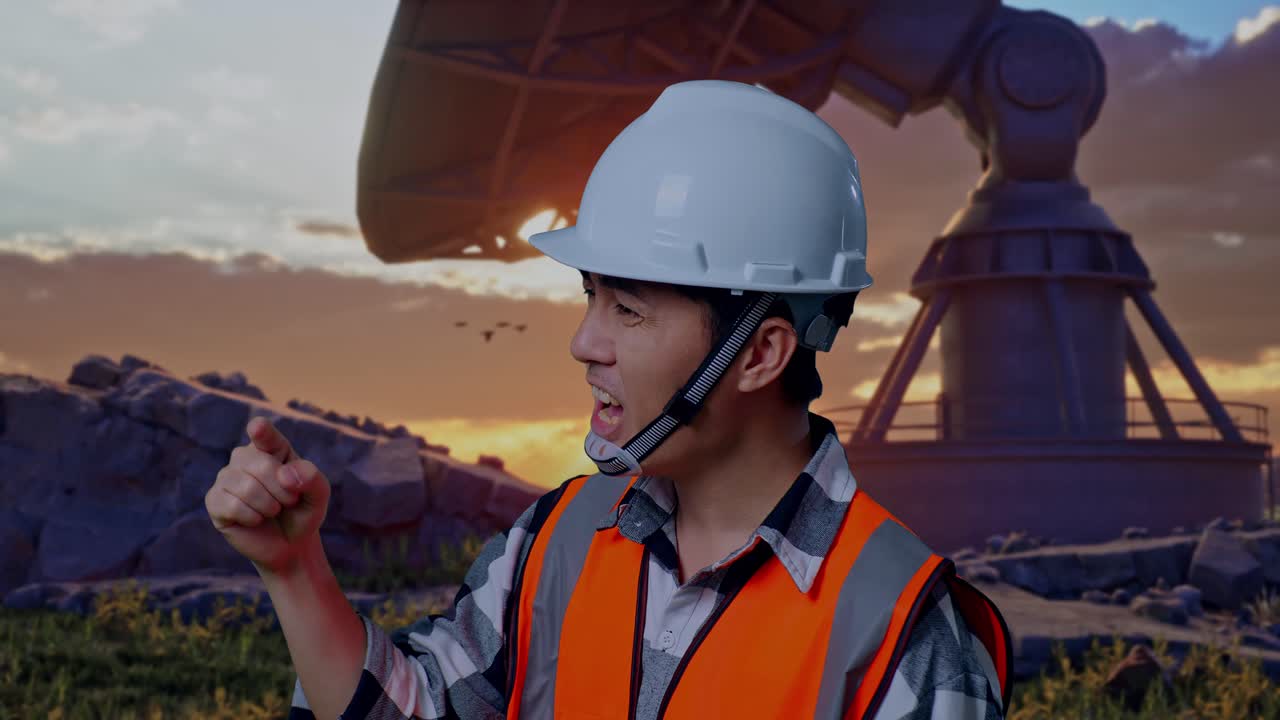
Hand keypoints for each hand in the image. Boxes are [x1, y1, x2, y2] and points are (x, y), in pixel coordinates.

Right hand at [205, 417, 331, 575]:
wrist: (289, 544)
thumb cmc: (302, 512)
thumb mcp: (318, 495)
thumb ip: (312, 479)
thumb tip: (285, 473)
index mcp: (271, 447)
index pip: (263, 432)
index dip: (261, 430)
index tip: (258, 428)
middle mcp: (244, 457)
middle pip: (259, 464)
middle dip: (282, 489)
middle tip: (289, 502)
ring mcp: (226, 478)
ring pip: (246, 487)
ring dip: (269, 505)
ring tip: (273, 510)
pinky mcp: (214, 501)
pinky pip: (232, 506)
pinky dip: (252, 517)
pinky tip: (256, 519)